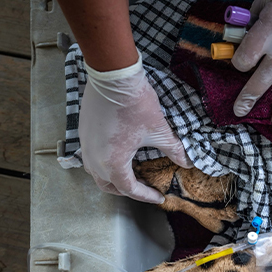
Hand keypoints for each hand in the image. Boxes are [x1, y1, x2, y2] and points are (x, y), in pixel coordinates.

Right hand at [79, 53, 191, 203]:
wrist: (114, 75)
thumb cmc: (134, 104)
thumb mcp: (159, 130)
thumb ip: (174, 150)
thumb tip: (188, 162)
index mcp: (113, 163)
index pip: (129, 189)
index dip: (146, 196)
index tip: (159, 196)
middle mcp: (94, 158)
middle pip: (109, 186)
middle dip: (127, 190)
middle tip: (146, 188)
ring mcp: (86, 144)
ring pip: (96, 173)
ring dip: (113, 178)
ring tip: (132, 174)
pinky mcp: (84, 131)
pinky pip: (91, 156)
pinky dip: (104, 163)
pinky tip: (118, 155)